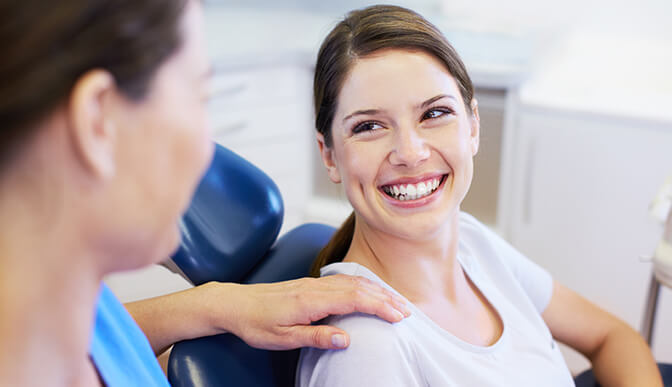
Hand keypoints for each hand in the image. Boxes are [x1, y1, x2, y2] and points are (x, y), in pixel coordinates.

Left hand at [205, 275, 410, 349]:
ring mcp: (313, 283)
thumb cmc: (256, 323)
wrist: (235, 303)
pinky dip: (362, 285)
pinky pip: (343, 280)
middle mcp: (315, 287)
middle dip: (386, 298)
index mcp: (311, 300)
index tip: (399, 316)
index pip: (355, 299)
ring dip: (377, 290)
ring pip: (353, 281)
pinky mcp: (310, 284)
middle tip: (407, 311)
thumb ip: (315, 337)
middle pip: (359, 287)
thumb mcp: (282, 338)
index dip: (380, 306)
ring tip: (396, 301)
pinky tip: (369, 290)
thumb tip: (346, 339)